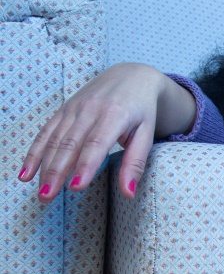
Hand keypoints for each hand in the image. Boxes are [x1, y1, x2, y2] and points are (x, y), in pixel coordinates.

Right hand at [18, 62, 193, 201]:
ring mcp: (73, 108)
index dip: (85, 166)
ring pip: (54, 140)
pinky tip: (26, 173)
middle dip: (56, 172)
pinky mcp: (63, 110)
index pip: (97, 143)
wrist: (131, 77)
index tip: (76, 187)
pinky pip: (46, 132)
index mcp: (115, 114)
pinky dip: (35, 153)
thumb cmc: (142, 111)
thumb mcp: (147, 135)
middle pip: (69, 144)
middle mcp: (90, 109)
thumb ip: (135, 163)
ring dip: (44, 167)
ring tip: (40, 193)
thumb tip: (128, 193)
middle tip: (48, 197)